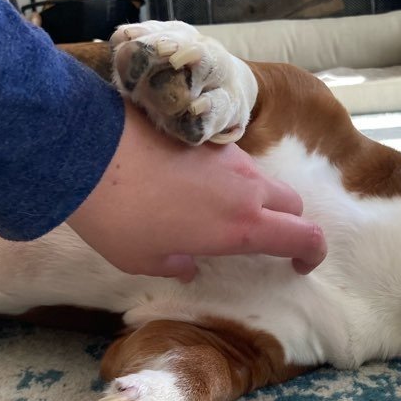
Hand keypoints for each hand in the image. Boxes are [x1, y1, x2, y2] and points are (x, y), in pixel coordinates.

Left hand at [67, 100, 326, 279]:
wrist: (87, 151)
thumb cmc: (118, 217)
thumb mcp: (143, 260)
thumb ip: (176, 264)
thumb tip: (189, 265)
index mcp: (241, 227)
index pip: (305, 236)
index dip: (313, 253)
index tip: (298, 265)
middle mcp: (246, 187)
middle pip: (292, 203)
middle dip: (287, 224)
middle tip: (261, 240)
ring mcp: (228, 156)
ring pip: (260, 180)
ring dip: (253, 199)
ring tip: (213, 212)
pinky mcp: (205, 135)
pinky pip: (230, 161)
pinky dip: (225, 177)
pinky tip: (187, 184)